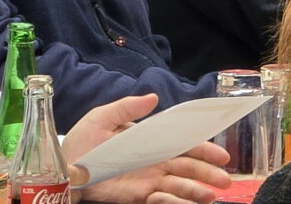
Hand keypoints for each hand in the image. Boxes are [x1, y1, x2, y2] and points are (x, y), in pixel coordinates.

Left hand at [63, 94, 231, 203]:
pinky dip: (172, 203)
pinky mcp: (138, 198)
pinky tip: (179, 202)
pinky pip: (162, 202)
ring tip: (209, 196)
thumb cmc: (84, 140)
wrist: (65, 167)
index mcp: (152, 141)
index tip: (221, 155)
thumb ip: (127, 108)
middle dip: (207, 173)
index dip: (203, 149)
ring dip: (195, 192)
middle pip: (188, 168)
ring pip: (179, 187)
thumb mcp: (103, 118)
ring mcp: (149, 181)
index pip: (183, 144)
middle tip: (225, 181)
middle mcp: (156, 162)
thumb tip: (152, 97)